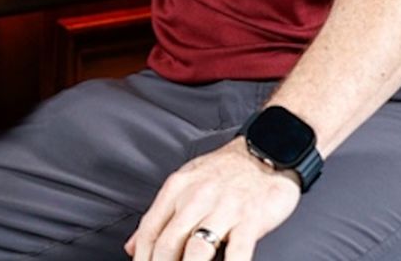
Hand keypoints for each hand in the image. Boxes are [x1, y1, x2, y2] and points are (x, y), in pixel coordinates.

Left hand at [122, 138, 300, 260]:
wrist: (267, 150)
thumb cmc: (226, 171)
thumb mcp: (186, 182)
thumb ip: (159, 216)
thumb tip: (132, 247)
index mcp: (177, 189)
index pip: (150, 230)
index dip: (143, 256)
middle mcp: (196, 198)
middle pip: (168, 243)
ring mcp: (224, 208)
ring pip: (197, 250)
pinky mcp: (251, 218)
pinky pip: (238, 251)